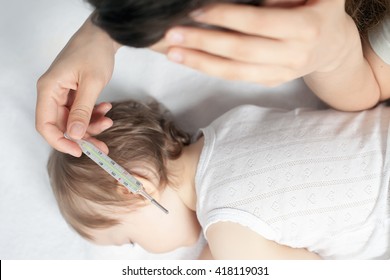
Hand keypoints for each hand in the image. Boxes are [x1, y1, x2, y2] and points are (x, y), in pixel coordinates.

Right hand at [36, 16, 119, 155]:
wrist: (103, 36)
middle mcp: (52, 93)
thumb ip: (83, 110)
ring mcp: (63, 93)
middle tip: (102, 146)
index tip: (80, 151)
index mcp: (48, 89)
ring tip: (109, 121)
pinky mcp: (74, 93)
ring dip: (92, 125)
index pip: (45, 125)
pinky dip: (94, 114)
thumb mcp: (92, 83)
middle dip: (83, 137)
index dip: (60, 142)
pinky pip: (81, 112)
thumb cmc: (94, 52)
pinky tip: (106, 109)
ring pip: (74, 121)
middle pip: (62, 126)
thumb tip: (76, 135)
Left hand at [165, 0, 354, 85]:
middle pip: (241, 51)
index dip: (227, 18)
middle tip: (173, 35)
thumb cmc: (319, 10)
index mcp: (306, 28)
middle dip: (204, 42)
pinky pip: (238, 78)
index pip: (258, 23)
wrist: (333, 47)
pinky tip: (192, 61)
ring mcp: (282, 73)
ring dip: (201, 62)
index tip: (197, 11)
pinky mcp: (272, 82)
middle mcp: (294, 55)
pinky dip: (213, 70)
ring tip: (173, 54)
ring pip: (235, 71)